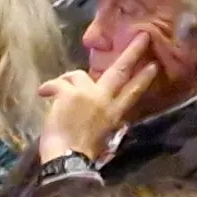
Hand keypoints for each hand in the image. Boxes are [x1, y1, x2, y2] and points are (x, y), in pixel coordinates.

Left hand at [36, 34, 160, 164]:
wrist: (68, 160)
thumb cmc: (81, 154)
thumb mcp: (101, 135)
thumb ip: (101, 116)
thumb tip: (94, 104)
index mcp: (115, 114)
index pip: (133, 93)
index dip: (144, 78)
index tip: (154, 65)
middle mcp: (105, 101)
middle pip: (120, 72)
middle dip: (133, 53)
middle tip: (143, 36)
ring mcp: (89, 95)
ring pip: (78, 75)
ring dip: (66, 82)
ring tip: (55, 94)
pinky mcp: (70, 94)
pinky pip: (58, 82)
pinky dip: (48, 87)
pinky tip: (43, 93)